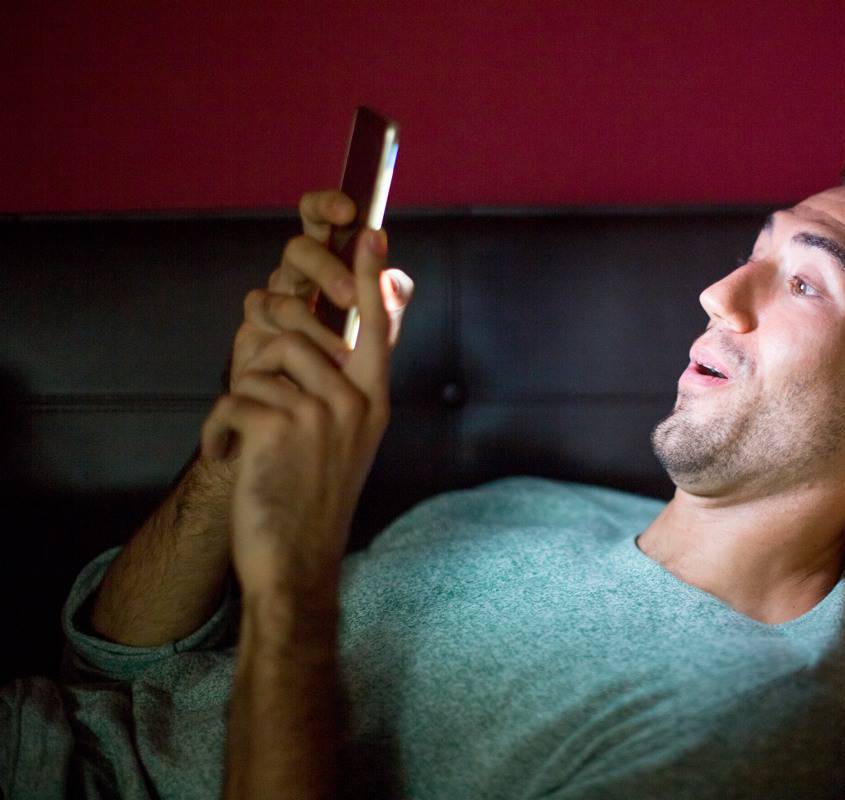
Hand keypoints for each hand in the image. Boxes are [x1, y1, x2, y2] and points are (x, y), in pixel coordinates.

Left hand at [202, 210, 413, 600]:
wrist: (298, 563)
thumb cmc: (314, 499)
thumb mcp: (347, 442)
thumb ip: (343, 388)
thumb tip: (319, 336)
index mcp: (374, 399)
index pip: (378, 324)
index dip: (371, 276)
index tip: (371, 232)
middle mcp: (356, 400)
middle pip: (297, 328)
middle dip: (260, 346)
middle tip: (252, 383)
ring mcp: (320, 414)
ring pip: (261, 360)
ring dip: (239, 396)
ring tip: (244, 436)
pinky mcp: (279, 428)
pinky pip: (232, 397)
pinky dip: (217, 430)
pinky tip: (228, 458)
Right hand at [229, 190, 406, 392]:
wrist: (319, 414)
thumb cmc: (349, 361)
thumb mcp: (379, 333)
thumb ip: (389, 302)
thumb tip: (391, 272)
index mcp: (328, 262)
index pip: (319, 219)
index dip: (327, 205)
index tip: (348, 211)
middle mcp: (296, 275)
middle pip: (299, 249)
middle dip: (327, 270)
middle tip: (352, 299)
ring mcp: (271, 300)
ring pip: (285, 292)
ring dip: (316, 323)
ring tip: (342, 354)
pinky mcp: (252, 329)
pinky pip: (265, 320)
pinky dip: (293, 341)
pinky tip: (311, 361)